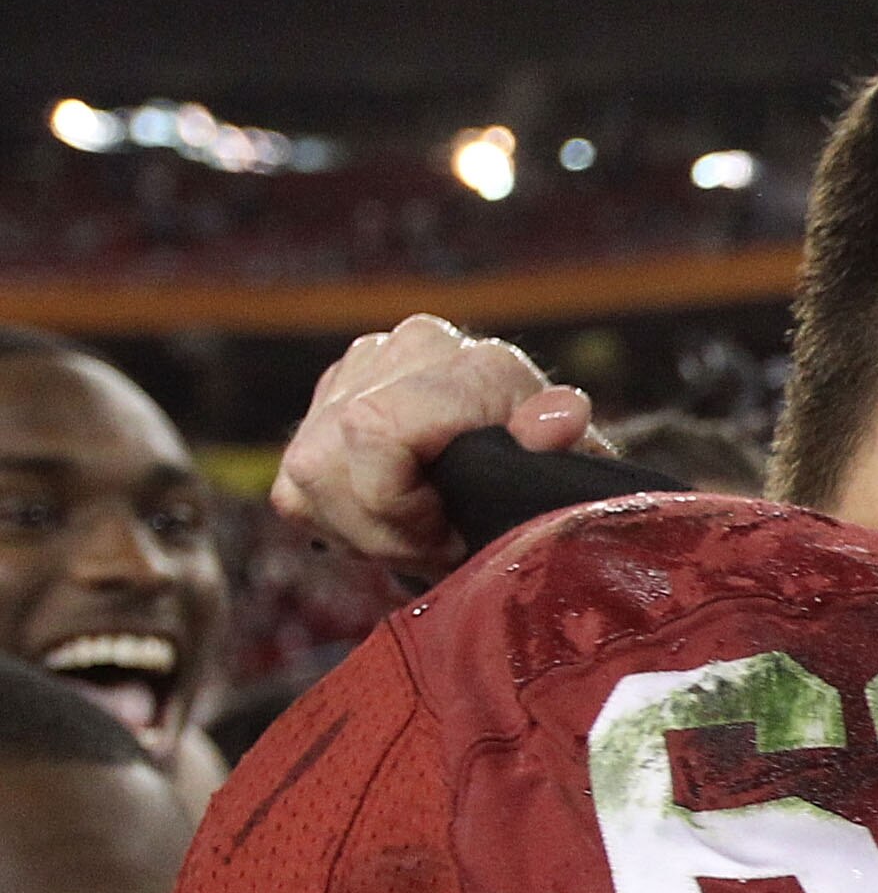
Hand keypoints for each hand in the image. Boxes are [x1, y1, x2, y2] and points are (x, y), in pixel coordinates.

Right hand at [269, 317, 590, 577]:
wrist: (522, 478)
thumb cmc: (544, 486)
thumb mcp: (568, 483)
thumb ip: (564, 447)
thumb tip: (561, 415)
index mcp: (476, 363)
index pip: (375, 430)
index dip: (399, 507)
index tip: (449, 535)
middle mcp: (411, 347)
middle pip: (330, 463)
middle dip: (380, 529)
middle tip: (436, 545)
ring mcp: (360, 369)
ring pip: (308, 477)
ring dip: (361, 529)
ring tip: (419, 533)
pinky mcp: (320, 404)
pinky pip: (296, 489)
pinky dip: (341, 522)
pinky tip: (391, 520)